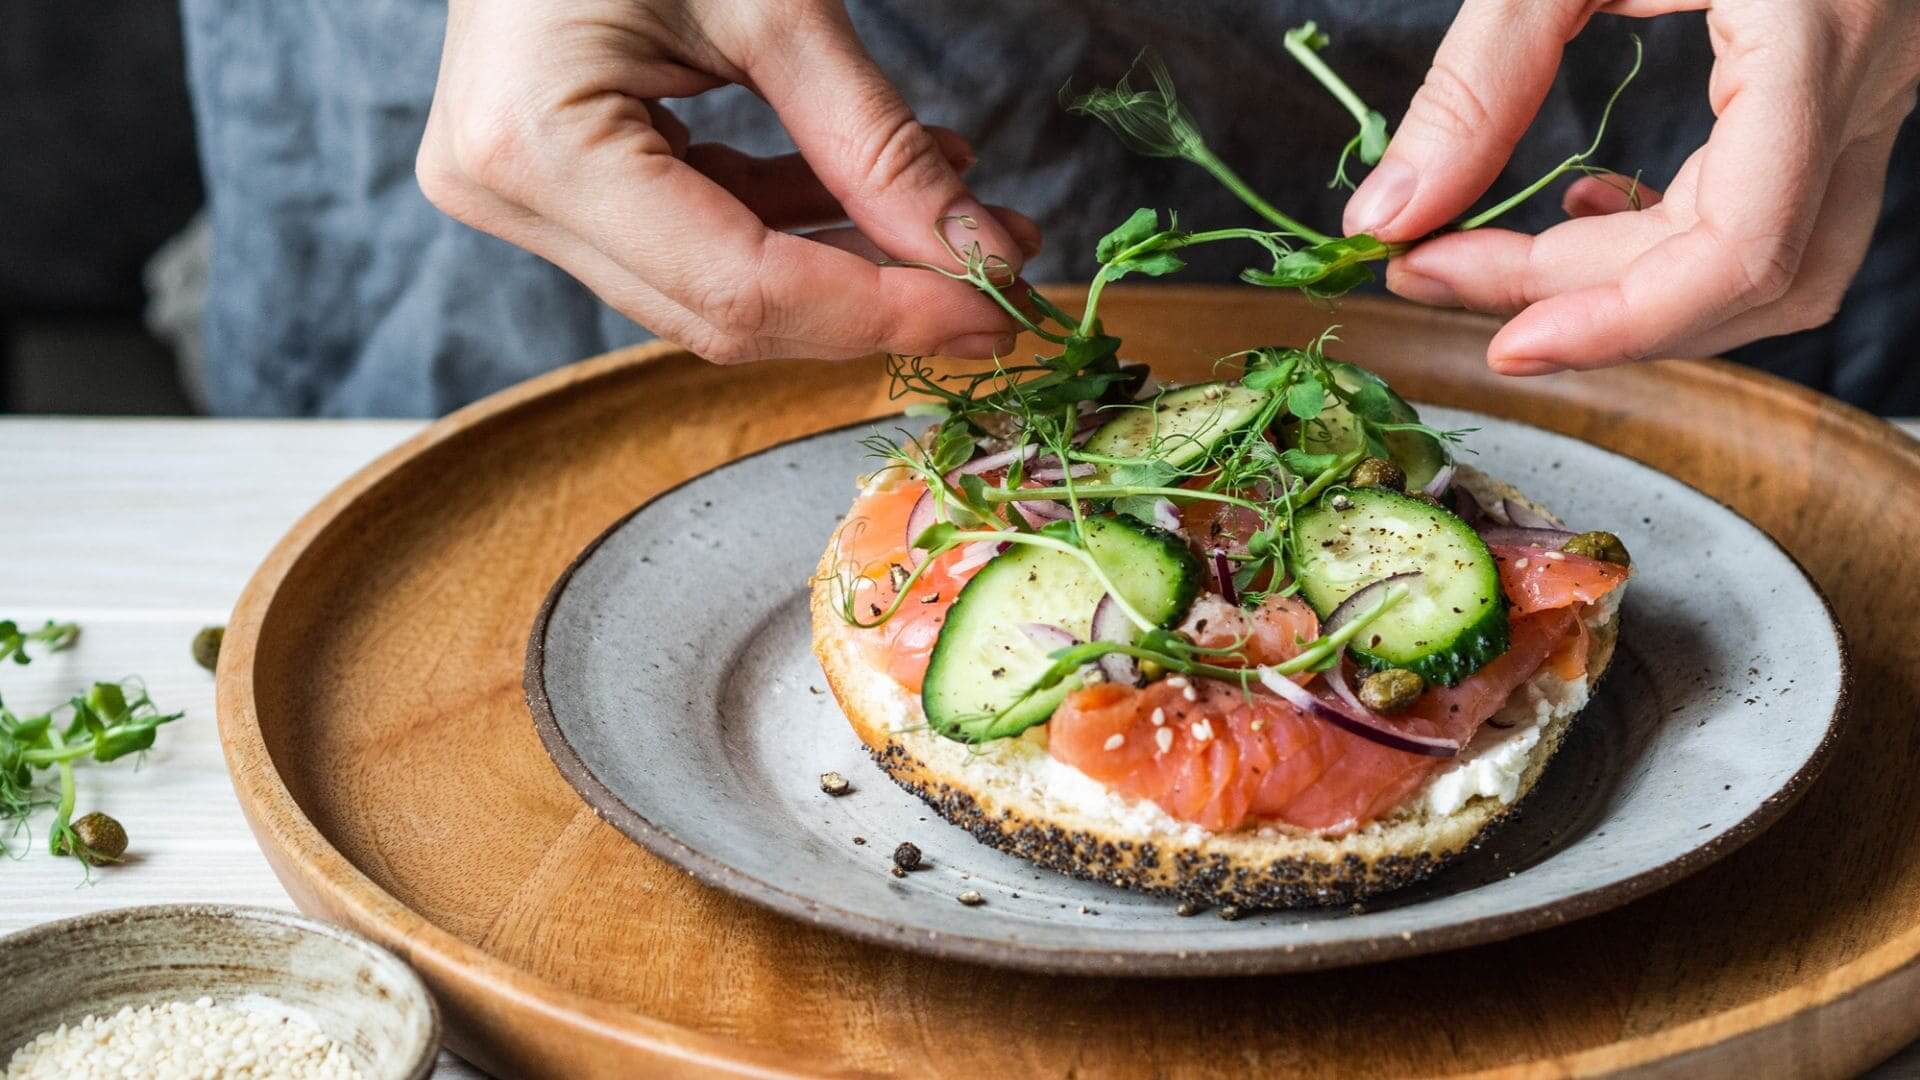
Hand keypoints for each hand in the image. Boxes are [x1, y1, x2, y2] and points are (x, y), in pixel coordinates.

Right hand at [416, 0, 1038, 362]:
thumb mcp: (773, 2)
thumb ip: (874, 142)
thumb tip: (977, 254)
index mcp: (540, 148)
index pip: (740, 290)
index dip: (880, 312)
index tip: (993, 309)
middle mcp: (511, 194)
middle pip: (724, 311)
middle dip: (874, 304)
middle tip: (994, 286)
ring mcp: (524, 192)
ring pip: (715, 289)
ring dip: (847, 267)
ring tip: (961, 228)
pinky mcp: (556, 178)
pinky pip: (693, 236)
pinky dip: (794, 223)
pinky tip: (885, 196)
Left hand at [1342, 0, 1919, 374]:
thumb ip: (1478, 76)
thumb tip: (1388, 212)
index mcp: (1818, 35)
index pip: (1743, 250)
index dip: (1618, 323)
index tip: (1496, 340)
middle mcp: (1871, 81)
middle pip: (1738, 276)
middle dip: (1575, 296)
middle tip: (1437, 269)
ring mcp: (1875, 92)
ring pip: (1774, 268)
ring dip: (1629, 289)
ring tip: (1503, 258)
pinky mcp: (1846, 91)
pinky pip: (1780, 214)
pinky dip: (1674, 243)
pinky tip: (1590, 208)